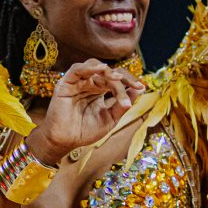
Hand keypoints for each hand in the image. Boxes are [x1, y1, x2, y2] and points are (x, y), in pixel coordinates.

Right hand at [31, 59, 145, 162]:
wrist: (66, 141)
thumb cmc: (85, 131)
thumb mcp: (110, 119)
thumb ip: (121, 105)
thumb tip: (139, 90)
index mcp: (99, 90)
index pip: (116, 79)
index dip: (129, 81)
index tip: (142, 87)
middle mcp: (89, 83)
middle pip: (108, 72)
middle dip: (122, 78)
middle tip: (134, 86)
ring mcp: (77, 82)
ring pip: (94, 66)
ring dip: (108, 71)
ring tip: (118, 79)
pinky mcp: (66, 83)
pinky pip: (77, 69)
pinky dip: (89, 67)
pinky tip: (101, 69)